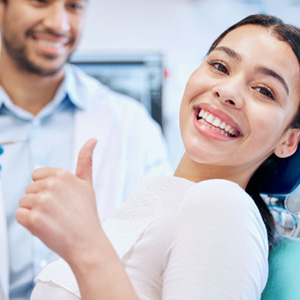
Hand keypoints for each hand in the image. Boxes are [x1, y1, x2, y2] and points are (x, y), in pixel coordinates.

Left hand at [15, 138, 101, 261]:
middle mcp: (51, 185)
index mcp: (62, 174)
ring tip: (53, 219)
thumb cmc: (86, 214)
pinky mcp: (33, 219)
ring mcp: (42, 202)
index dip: (46, 189)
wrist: (87, 242)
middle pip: (29, 189)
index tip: (60, 200)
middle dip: (40, 200)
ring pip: (23, 202)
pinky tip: (45, 226)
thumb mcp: (87, 184)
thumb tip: (93, 140)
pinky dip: (28, 223)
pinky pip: (19, 215)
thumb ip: (86, 160)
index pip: (38, 175)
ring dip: (34, 212)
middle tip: (58, 212)